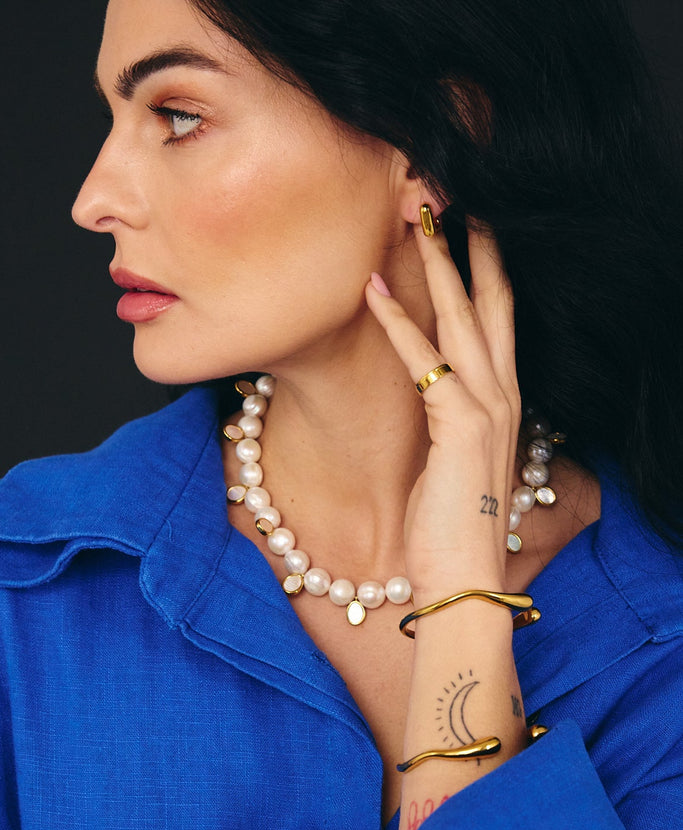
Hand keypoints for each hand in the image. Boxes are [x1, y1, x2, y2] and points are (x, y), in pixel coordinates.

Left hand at [365, 221, 519, 601]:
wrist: (462, 575)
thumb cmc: (451, 524)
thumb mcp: (453, 458)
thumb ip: (450, 417)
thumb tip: (428, 387)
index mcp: (505, 401)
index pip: (499, 320)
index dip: (486, 269)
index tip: (467, 226)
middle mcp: (506, 395)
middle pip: (492, 303)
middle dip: (473, 246)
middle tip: (448, 195)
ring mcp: (489, 408)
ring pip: (464, 319)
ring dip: (439, 264)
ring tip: (418, 217)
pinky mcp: (461, 426)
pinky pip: (425, 362)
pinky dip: (399, 325)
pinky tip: (374, 290)